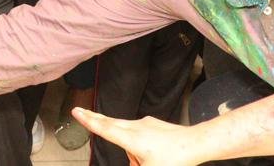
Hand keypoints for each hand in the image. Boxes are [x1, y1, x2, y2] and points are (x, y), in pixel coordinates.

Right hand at [72, 108, 203, 165]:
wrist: (197, 143)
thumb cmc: (176, 159)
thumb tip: (131, 162)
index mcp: (133, 139)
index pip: (105, 129)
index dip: (89, 121)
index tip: (76, 111)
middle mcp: (137, 127)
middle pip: (111, 123)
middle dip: (96, 119)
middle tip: (80, 112)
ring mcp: (146, 123)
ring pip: (128, 136)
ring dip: (130, 149)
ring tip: (148, 163)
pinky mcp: (154, 124)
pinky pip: (140, 134)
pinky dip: (139, 145)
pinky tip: (154, 154)